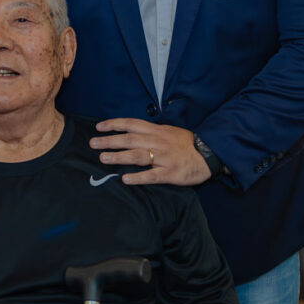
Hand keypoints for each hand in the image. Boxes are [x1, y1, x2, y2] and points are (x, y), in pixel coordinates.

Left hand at [90, 118, 210, 185]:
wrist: (210, 154)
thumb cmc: (187, 144)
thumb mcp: (169, 132)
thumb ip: (151, 133)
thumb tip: (131, 133)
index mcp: (157, 131)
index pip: (131, 124)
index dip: (114, 125)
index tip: (99, 127)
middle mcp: (158, 142)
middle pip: (130, 139)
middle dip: (110, 141)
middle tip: (93, 143)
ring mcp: (164, 158)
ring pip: (138, 156)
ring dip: (119, 157)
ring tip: (103, 158)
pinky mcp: (171, 173)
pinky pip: (152, 175)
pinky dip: (138, 177)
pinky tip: (126, 179)